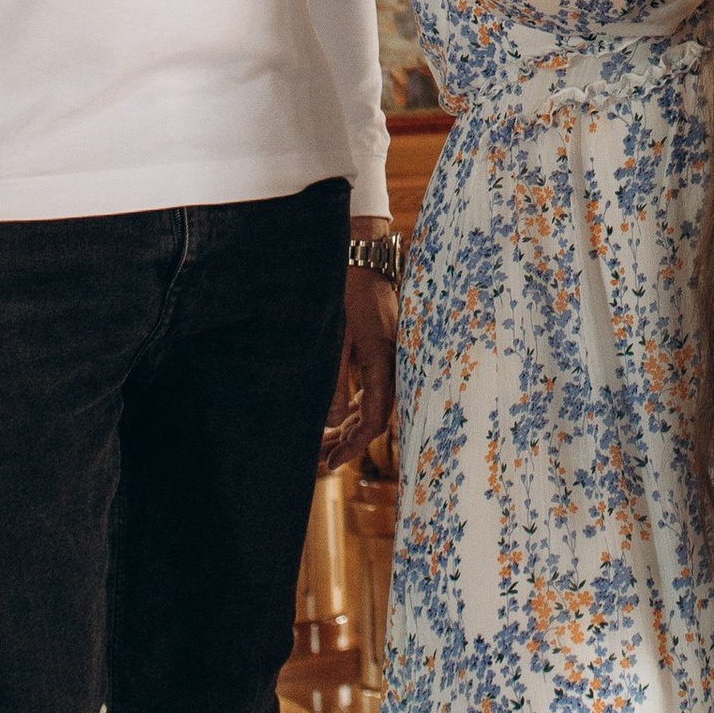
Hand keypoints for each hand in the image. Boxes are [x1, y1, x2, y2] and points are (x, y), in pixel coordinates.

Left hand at [321, 233, 398, 471]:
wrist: (360, 250)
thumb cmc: (345, 287)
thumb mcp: (334, 334)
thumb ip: (333, 379)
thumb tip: (330, 422)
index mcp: (384, 359)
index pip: (375, 416)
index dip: (354, 444)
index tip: (331, 461)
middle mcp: (390, 360)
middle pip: (374, 414)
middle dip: (348, 440)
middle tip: (322, 461)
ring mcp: (386, 353)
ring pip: (371, 401)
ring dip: (348, 424)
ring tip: (324, 444)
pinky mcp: (377, 346)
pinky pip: (369, 385)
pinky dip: (352, 404)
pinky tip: (334, 417)